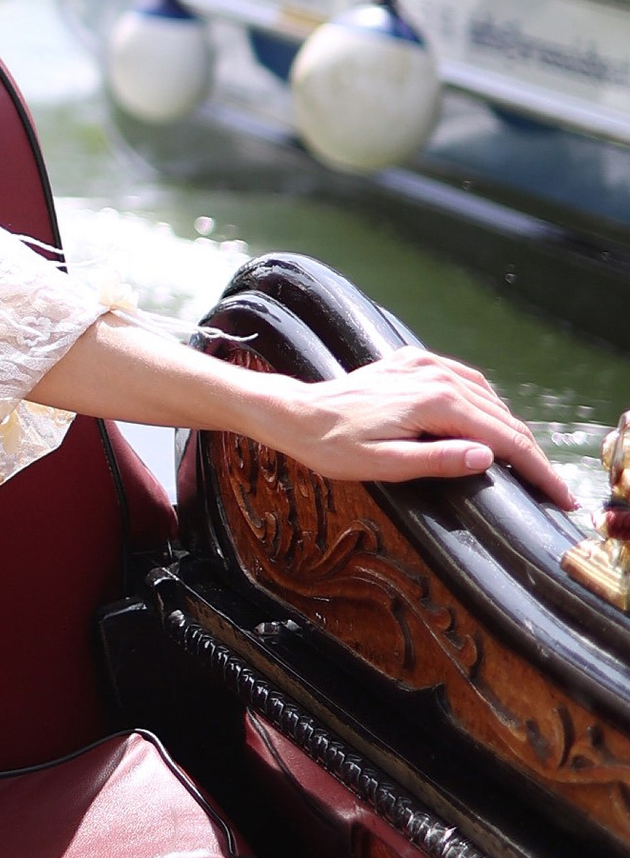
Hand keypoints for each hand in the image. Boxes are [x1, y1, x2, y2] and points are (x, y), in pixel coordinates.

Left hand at [241, 351, 571, 501]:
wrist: (295, 412)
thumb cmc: (332, 446)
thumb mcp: (384, 465)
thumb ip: (438, 461)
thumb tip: (487, 456)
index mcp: (435, 402)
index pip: (504, 437)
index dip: (538, 469)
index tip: (561, 495)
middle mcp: (435, 375)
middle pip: (502, 416)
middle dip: (531, 453)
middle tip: (554, 488)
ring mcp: (424, 364)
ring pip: (487, 396)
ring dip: (510, 427)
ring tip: (527, 462)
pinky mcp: (411, 361)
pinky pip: (464, 380)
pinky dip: (485, 402)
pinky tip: (488, 420)